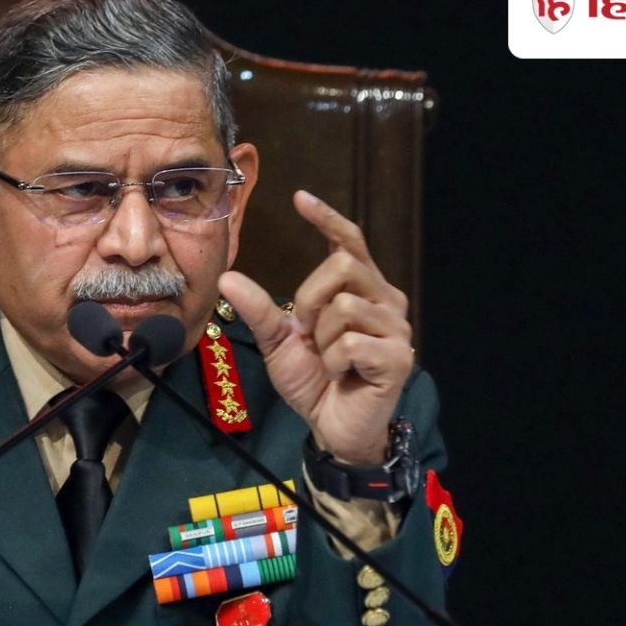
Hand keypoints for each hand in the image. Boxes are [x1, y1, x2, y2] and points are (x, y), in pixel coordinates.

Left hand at [218, 190, 412, 463]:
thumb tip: (227, 276)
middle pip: (342, 266)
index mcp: (362, 290)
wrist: (332, 427)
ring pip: (343, 306)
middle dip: (310, 299)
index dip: (327, 218)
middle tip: (308, 332)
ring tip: (329, 360)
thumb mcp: (279, 342)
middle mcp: (386, 301)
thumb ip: (259, 309)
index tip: (300, 198)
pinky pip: (350, 343)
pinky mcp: (398, 358)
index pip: (349, 242)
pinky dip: (333, 362)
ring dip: (321, 339)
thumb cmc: (314, 381)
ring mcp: (396, 328)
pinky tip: (341, 375)